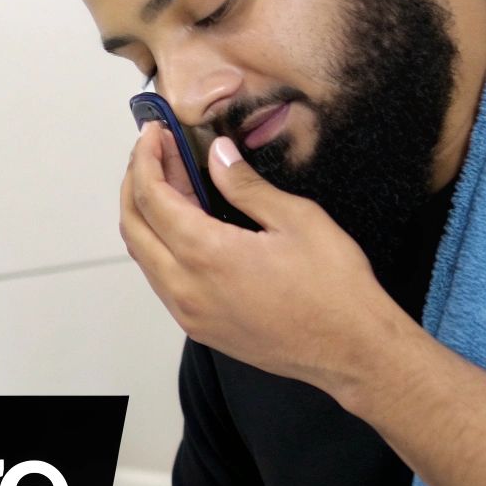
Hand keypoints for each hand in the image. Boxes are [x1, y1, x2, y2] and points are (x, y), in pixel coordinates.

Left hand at [118, 123, 409, 397]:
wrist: (352, 350)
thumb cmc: (334, 290)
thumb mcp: (296, 219)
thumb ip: (245, 185)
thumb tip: (217, 155)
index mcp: (206, 255)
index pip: (151, 198)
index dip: (146, 160)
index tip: (153, 135)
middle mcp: (187, 288)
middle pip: (133, 227)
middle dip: (136, 183)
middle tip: (153, 153)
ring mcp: (189, 313)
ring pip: (143, 256)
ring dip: (146, 215)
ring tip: (170, 181)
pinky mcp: (200, 327)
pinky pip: (161, 280)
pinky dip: (160, 245)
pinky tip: (184, 224)